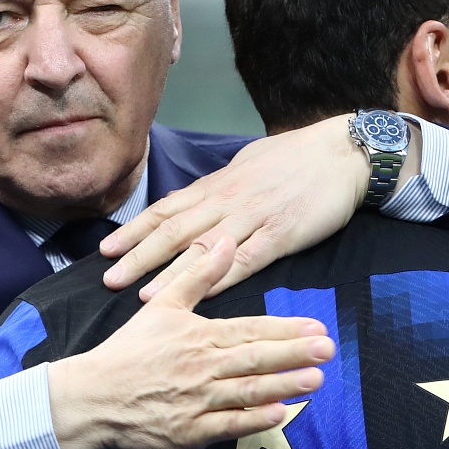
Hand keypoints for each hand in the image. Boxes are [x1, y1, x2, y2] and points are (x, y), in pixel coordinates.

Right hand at [47, 236, 334, 448]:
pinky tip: (279, 415)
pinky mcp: (190, 432)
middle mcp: (203, 366)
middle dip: (294, 354)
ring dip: (283, 385)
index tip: (317, 328)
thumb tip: (224, 241)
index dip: (286, 329)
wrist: (94, 396)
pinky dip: (253, 421)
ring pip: (248, 392)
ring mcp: (198, 401)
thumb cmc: (130, 351)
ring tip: (315, 380)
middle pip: (256, 358)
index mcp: (199, 335)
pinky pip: (228, 426)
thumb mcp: (162, 306)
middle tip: (328, 350)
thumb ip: (198, 274)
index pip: (250, 330)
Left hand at [100, 114, 421, 299]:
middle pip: (175, 231)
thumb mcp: (246, 164)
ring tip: (144, 294)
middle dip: (139, 256)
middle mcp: (228, 201)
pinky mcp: (281, 235)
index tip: (107, 249)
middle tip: (109, 277)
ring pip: (204, 249)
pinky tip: (203, 295)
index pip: (166, 209)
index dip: (135, 230)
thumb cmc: (295, 157)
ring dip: (172, 273)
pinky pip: (246, 259)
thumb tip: (189, 200)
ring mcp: (253, 218)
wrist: (341, 153)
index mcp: (218, 185)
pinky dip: (221, 278)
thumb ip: (217, 187)